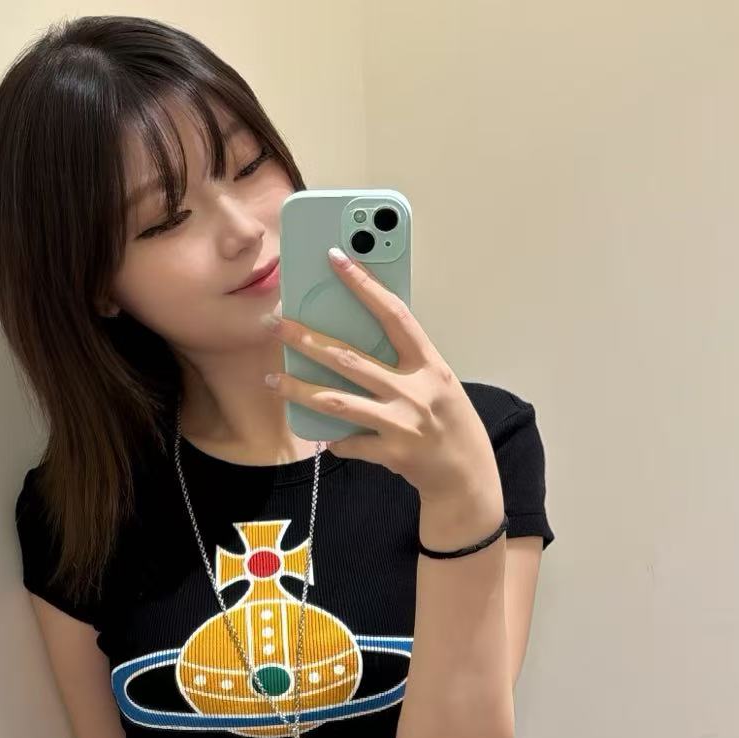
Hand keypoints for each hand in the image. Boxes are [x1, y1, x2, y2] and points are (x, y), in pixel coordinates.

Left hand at [262, 248, 499, 504]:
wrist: (467, 476)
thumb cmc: (451, 423)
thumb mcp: (438, 383)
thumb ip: (405, 363)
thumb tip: (357, 342)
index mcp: (429, 364)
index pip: (393, 314)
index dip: (364, 285)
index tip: (336, 259)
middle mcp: (415, 390)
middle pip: (350, 358)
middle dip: (308, 340)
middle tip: (278, 325)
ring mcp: (402, 423)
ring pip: (337, 401)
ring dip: (298, 389)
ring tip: (271, 378)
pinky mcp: (392, 453)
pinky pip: (349, 443)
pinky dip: (333, 440)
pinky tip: (321, 435)